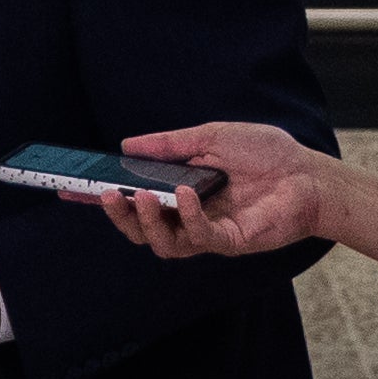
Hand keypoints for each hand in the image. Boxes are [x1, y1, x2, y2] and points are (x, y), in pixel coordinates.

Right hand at [105, 124, 377, 277]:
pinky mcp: (229, 241)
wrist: (309, 173)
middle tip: (105, 193)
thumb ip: (168, 144)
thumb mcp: (210, 136)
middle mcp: (188, 215)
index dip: (98, 196)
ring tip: (137, 197)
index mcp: (179, 190)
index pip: (131, 197)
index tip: (68, 186)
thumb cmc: (266, 154)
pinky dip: (187, 215)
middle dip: (115, 215)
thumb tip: (126, 145)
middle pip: (138, 228)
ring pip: (161, 242)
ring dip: (145, 221)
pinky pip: (198, 236)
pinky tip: (186, 194)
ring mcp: (207, 231)